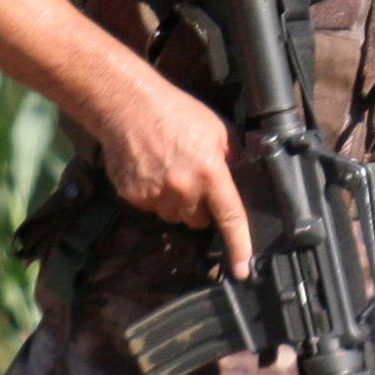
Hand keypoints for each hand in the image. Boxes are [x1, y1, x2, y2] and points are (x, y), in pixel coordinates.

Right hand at [91, 70, 254, 272]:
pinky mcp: (133, 196)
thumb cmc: (177, 111)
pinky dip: (155, 196)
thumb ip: (235, 156)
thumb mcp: (220, 129)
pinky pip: (151, 208)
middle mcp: (183, 189)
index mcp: (211, 173)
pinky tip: (153, 171)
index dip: (239, 246)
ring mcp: (155, 195)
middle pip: (199, 221)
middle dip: (202, 207)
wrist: (128, 105)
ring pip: (175, 216)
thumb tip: (246, 176)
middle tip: (196, 180)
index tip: (244, 269)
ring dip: (178, 203)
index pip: (230, 217)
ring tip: (172, 171)